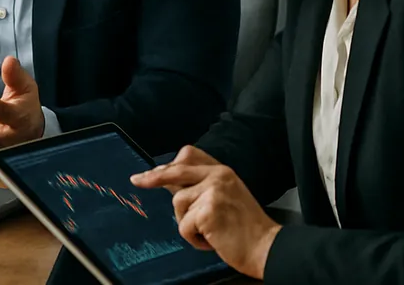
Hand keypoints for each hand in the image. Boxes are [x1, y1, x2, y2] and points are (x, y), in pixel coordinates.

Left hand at [131, 147, 279, 279]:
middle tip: (136, 181)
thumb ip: (201, 186)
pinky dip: (193, 238)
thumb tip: (169, 181)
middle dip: (153, 177)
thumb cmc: (246, 227)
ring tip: (209, 232)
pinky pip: (183, 225)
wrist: (266, 247)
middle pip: (176, 171)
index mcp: (222, 171)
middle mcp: (218, 177)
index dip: (168, 164)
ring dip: (187, 223)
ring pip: (178, 204)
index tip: (150, 173)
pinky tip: (211, 241)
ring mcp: (212, 193)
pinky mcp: (207, 211)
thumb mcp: (226, 196)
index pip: (189, 156)